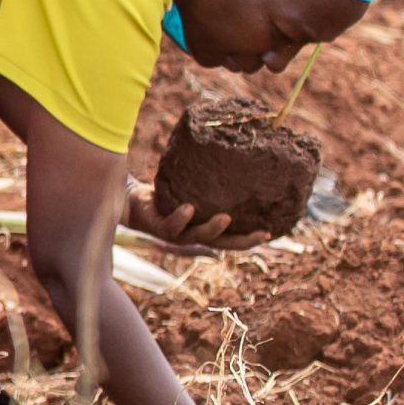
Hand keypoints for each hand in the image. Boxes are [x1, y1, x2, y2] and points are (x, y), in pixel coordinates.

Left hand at [125, 180, 270, 255]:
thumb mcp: (190, 190)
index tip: (270, 232)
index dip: (250, 239)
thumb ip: (208, 186)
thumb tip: (230, 159)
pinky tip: (189, 207)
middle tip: (262, 233)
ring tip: (226, 218)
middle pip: (222, 244)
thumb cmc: (167, 195)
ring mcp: (176, 235)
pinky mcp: (158, 228)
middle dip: (242, 241)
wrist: (133, 201)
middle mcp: (192, 237)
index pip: (232, 239)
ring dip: (212, 229)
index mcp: (204, 230)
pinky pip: (172, 225)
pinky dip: (181, 217)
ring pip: (197, 237)